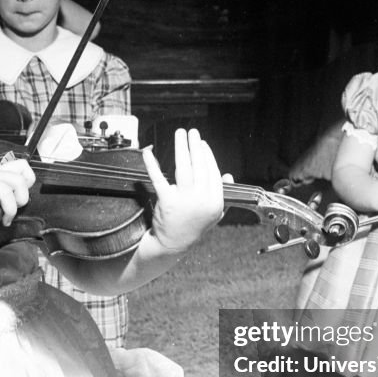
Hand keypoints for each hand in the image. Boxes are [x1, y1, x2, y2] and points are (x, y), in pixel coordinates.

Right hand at [0, 157, 34, 231]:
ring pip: (5, 192)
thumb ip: (0, 191)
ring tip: (4, 221)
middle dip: (22, 200)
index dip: (28, 181)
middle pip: (19, 181)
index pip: (23, 166)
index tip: (22, 195)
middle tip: (14, 211)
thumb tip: (15, 203)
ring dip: (9, 211)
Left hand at [143, 128, 224, 252]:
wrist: (173, 244)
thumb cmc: (194, 227)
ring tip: (180, 134)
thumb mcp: (215, 214)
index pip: (213, 172)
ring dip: (181, 147)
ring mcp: (184, 199)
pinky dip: (152, 164)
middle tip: (192, 132)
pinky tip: (149, 153)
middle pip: (199, 166)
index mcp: (216, 201)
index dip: (207, 155)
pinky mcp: (167, 201)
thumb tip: (228, 175)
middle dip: (195, 146)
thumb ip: (223, 194)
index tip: (201, 143)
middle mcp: (202, 199)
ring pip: (184, 167)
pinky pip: (159, 177)